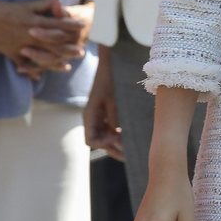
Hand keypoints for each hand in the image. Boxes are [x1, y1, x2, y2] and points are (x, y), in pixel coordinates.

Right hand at [0, 0, 88, 75]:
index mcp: (35, 21)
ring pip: (42, 57)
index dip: (71, 26)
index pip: (58, 24)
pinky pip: (24, 64)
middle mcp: (30, 35)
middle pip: (54, 44)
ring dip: (55, 63)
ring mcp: (22, 46)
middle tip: (81, 52)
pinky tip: (41, 77)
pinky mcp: (12, 53)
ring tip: (67, 67)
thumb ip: (43, 4)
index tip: (82, 28)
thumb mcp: (26, 5)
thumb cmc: (6, 9)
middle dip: (68, 49)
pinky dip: (32, 71)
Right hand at [83, 44, 122, 160]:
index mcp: (89, 116)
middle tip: (129, 156)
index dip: (103, 145)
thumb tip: (119, 140)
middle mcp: (91, 119)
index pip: (91, 141)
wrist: (110, 64)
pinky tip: (128, 136)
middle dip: (111, 149)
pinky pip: (108, 130)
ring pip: (103, 137)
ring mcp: (97, 117)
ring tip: (131, 148)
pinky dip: (116, 135)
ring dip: (115, 143)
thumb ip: (115, 120)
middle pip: (98, 142)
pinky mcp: (104, 114)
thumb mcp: (114, 101)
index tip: (117, 140)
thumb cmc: (111, 80)